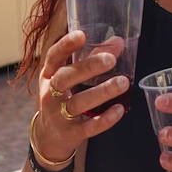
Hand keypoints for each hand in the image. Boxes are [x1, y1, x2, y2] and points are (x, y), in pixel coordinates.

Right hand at [33, 29, 127, 160]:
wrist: (48, 137)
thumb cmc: (62, 98)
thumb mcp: (69, 78)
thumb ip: (92, 59)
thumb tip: (118, 42)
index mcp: (48, 75)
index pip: (53, 57)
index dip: (65, 45)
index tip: (81, 34)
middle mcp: (49, 94)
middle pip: (64, 78)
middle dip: (87, 67)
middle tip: (111, 59)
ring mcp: (58, 115)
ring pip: (77, 103)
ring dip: (101, 92)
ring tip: (123, 83)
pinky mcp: (70, 133)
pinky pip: (88, 127)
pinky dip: (104, 119)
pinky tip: (119, 109)